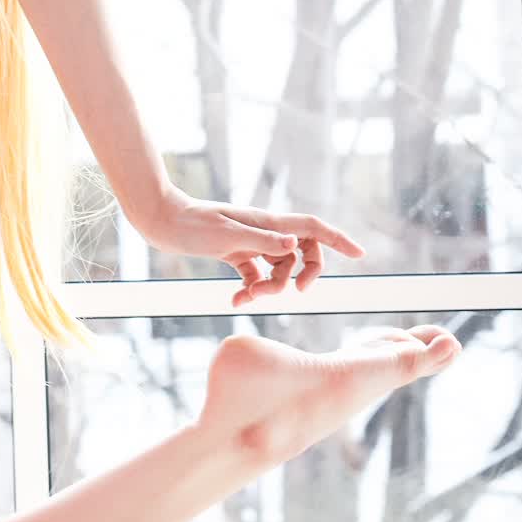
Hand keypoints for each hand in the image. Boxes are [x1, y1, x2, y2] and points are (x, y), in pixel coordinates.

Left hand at [143, 182, 366, 305]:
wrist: (161, 221)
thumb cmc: (193, 225)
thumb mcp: (227, 236)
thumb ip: (262, 242)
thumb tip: (295, 245)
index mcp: (268, 224)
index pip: (312, 228)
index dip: (338, 240)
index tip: (359, 254)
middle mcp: (264, 232)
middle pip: (301, 254)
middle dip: (300, 276)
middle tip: (290, 294)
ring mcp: (250, 244)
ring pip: (278, 269)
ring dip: (270, 289)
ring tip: (247, 299)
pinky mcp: (235, 255)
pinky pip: (256, 276)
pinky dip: (251, 291)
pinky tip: (235, 300)